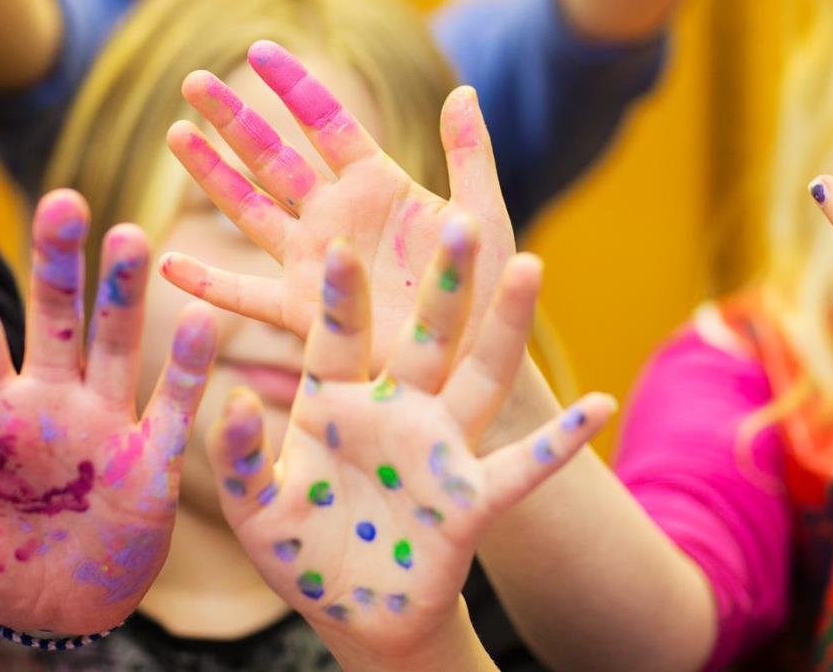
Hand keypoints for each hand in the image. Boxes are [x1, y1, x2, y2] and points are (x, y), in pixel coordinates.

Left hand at [0, 191, 217, 636]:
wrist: (55, 612)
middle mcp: (50, 402)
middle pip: (53, 320)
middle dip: (56, 263)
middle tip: (59, 198)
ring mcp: (103, 423)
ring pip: (115, 346)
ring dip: (123, 296)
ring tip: (129, 235)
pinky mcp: (150, 458)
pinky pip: (172, 406)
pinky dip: (188, 368)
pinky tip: (203, 318)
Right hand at [161, 40, 517, 385]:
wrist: (477, 360)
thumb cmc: (487, 292)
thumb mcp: (484, 219)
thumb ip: (470, 156)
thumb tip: (463, 92)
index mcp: (379, 185)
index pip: (326, 122)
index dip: (292, 86)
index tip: (257, 49)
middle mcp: (337, 216)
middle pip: (273, 157)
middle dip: (233, 120)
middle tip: (192, 82)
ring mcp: (315, 262)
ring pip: (249, 210)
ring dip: (212, 176)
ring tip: (176, 135)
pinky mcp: (303, 312)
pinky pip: (245, 295)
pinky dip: (207, 284)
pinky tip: (167, 264)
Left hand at [211, 218, 613, 659]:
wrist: (349, 612)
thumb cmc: (296, 549)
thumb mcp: (253, 505)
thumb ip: (240, 457)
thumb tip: (233, 404)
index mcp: (336, 399)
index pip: (339, 335)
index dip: (340, 297)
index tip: (337, 246)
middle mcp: (396, 409)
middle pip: (426, 335)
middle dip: (442, 282)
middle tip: (458, 221)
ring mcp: (440, 449)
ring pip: (480, 377)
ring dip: (507, 326)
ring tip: (530, 265)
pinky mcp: (472, 500)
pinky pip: (524, 467)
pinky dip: (562, 441)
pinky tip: (599, 405)